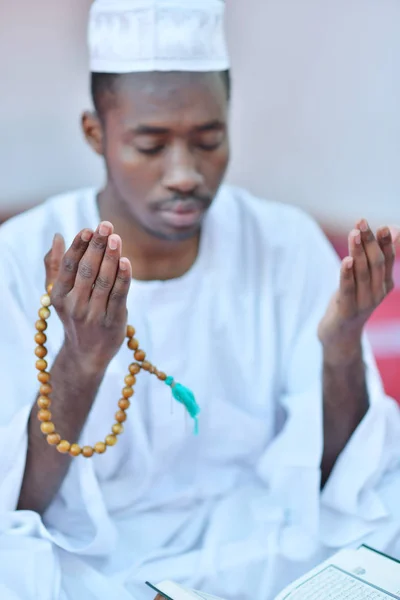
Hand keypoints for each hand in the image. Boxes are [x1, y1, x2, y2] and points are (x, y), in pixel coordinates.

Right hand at [44, 221, 131, 372]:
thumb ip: (56, 265)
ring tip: (116, 238)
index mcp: (59, 295)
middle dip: (96, 246)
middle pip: (87, 270)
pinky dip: (123, 278)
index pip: (69, 266)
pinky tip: (126, 262)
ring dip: (111, 257)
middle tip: (106, 226)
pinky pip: (119, 296)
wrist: (87, 354)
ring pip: (103, 281)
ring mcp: (94, 314)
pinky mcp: (113, 321)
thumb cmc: (75, 315)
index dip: (78, 246)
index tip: (88, 229)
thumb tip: (58, 236)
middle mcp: (74, 305)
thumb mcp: (59, 293)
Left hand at [318, 220, 398, 363]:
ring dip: (358, 252)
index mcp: (384, 284)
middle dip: (370, 242)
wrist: (340, 336)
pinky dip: (347, 274)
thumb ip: (374, 257)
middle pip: (375, 263)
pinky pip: (348, 289)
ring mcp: (363, 303)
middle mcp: (377, 293)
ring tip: (354, 233)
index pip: (388, 260)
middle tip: (362, 222)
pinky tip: (346, 260)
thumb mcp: (364, 278)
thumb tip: (393, 229)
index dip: (386, 243)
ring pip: (362, 273)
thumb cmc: (351, 301)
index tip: (383, 226)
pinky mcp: (347, 311)